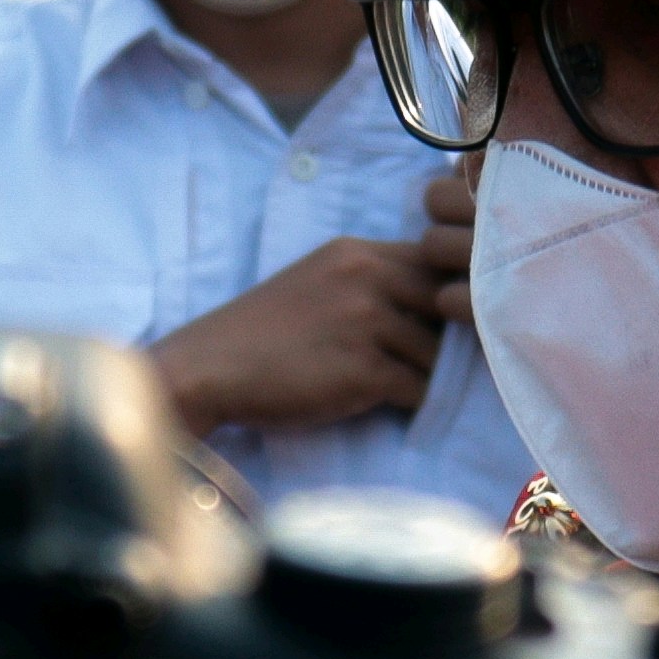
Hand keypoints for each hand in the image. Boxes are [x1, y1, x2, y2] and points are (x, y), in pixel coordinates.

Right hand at [148, 207, 467, 434]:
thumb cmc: (263, 333)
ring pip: (437, 352)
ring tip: (404, 387)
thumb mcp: (320, 282)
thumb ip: (372, 280)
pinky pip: (418, 388)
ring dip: (428, 375)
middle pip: (447, 305)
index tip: (439, 324)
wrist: (210, 369)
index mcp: (357, 252)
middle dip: (448, 337)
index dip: (446, 295)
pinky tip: (394, 406)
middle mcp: (366, 277)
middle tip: (434, 362)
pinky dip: (414, 403)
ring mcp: (366, 322)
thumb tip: (436, 305)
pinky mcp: (363, 370)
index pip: (435, 263)